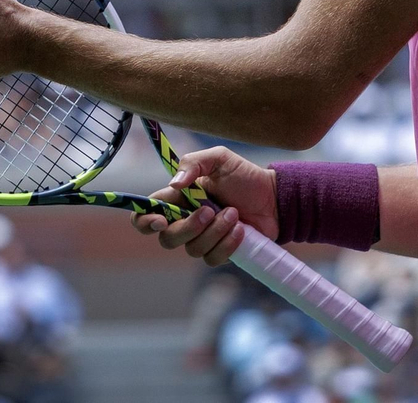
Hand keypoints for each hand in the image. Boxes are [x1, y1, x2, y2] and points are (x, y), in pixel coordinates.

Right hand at [131, 147, 277, 266]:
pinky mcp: (219, 252)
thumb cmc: (243, 176)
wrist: (273, 197)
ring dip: (216, 232)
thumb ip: (193, 163)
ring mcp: (202, 239)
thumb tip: (174, 184)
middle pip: (168, 238)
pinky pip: (212, 258)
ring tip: (234, 213)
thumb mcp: (219, 158)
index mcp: (177, 199)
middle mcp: (185, 221)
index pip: (145, 214)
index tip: (160, 221)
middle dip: (189, 227)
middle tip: (210, 210)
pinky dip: (228, 244)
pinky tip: (241, 230)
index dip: (144, 222)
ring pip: (193, 249)